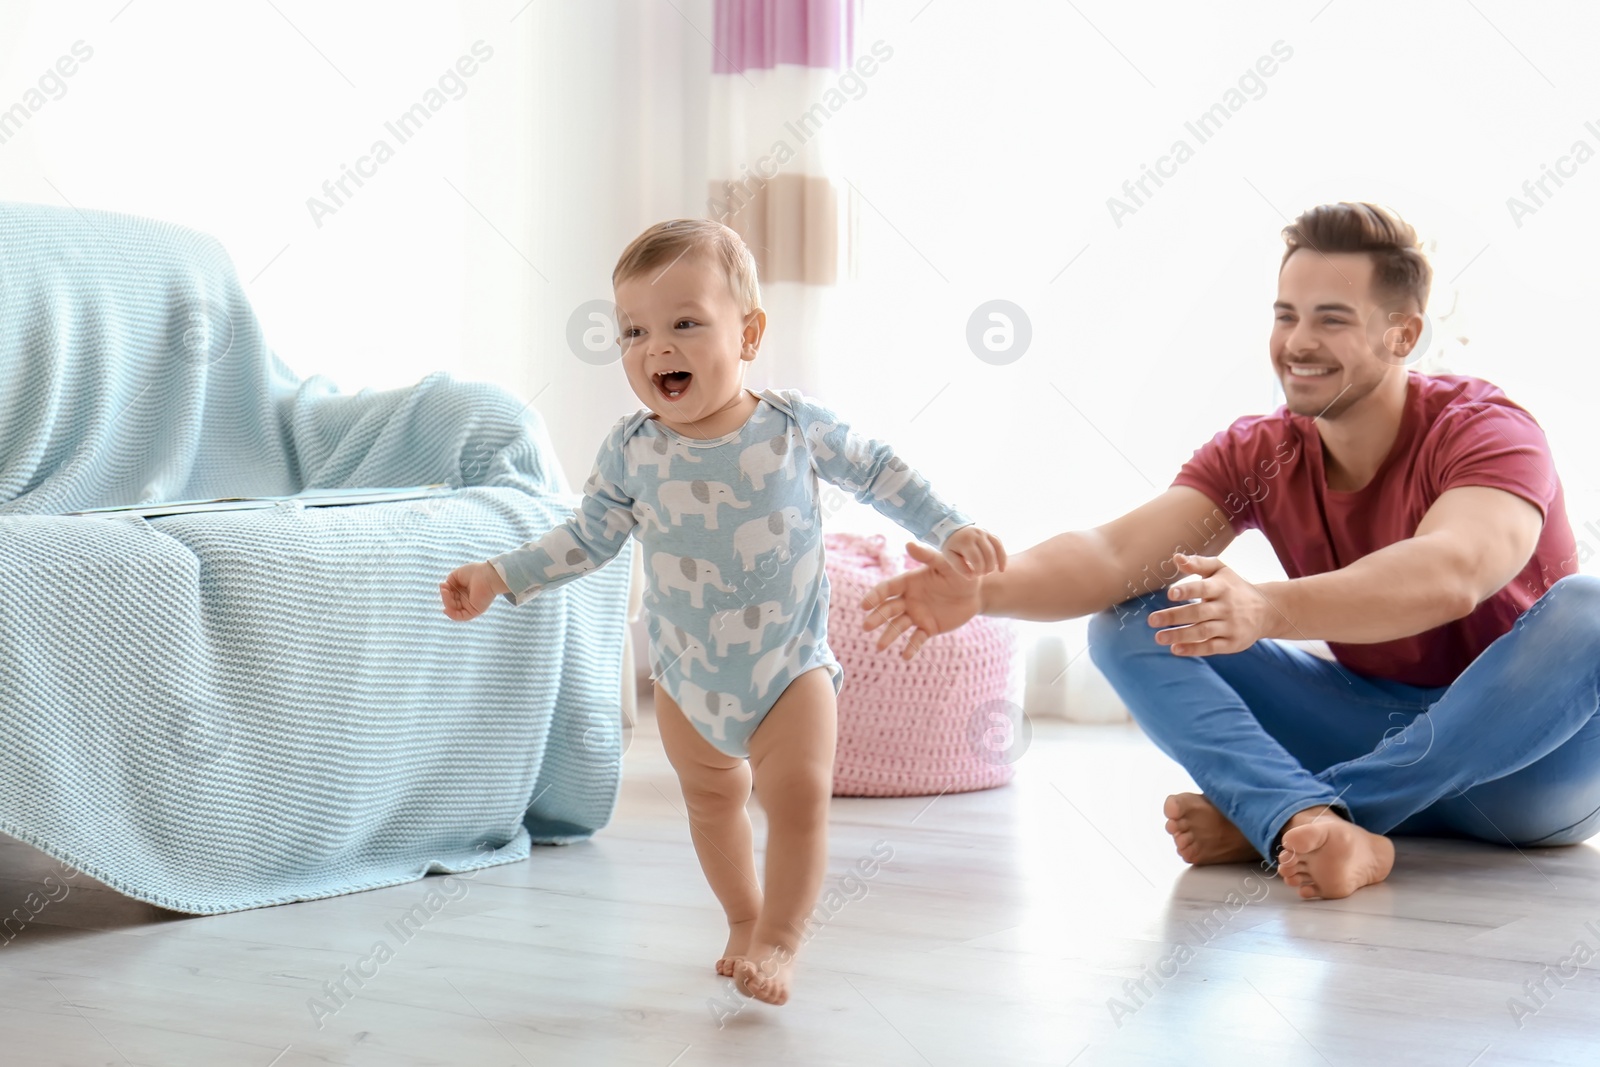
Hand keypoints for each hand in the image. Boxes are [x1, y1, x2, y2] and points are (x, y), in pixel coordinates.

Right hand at [439, 561, 509, 621]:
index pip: (451, 596)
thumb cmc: (475, 572)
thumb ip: (448, 582)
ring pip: (454, 610)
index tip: (443, 585)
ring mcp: (470, 606)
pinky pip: (461, 617)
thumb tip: (443, 587)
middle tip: (444, 589)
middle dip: (445, 597)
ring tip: (445, 592)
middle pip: (451, 604)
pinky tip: (446, 609)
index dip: (445, 593)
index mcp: (464, 591)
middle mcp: (467, 599)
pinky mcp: (474, 611)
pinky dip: (452, 615)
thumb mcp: (456, 575)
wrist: (487, 575)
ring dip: (447, 603)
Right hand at [860, 541, 985, 659]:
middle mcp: (908, 599)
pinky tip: (906, 656)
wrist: (976, 592)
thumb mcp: (945, 563)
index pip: (887, 589)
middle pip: (888, 609)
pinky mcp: (928, 628)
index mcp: (908, 582)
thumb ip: (927, 556)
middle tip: (866, 626)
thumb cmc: (960, 573)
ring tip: (880, 647)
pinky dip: (911, 647)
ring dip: (888, 636)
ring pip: (898, 626)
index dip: (874, 596)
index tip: (864, 605)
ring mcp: (917, 615)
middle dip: (877, 618)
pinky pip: (917, 639)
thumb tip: (908, 543)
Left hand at [940, 525, 1006, 576]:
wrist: (953, 527)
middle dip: (988, 567)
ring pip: (996, 548)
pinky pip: (999, 544)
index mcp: (965, 541)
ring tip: (995, 572)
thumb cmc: (951, 545)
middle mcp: (976, 535)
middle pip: (988, 554)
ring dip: (997, 562)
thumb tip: (972, 577)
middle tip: (983, 574)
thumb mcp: (950, 555)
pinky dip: (1002, 556)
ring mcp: (984, 532)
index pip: (976, 559)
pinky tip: (1002, 568)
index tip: (976, 575)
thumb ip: (959, 566)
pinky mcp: (989, 533)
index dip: (978, 570)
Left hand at [1146, 553, 1275, 655]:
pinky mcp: (1232, 643)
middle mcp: (1227, 607)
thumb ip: (1198, 564)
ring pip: (1203, 632)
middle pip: (1198, 613)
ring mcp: (1231, 626)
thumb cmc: (1235, 586)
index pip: (1203, 588)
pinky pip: (1211, 647)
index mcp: (1222, 587)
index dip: (1187, 591)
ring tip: (1159, 637)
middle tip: (1152, 620)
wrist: (1267, 610)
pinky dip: (1193, 649)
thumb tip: (1176, 557)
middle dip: (1174, 616)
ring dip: (1180, 635)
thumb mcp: (1221, 570)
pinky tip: (1175, 649)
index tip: (1170, 594)